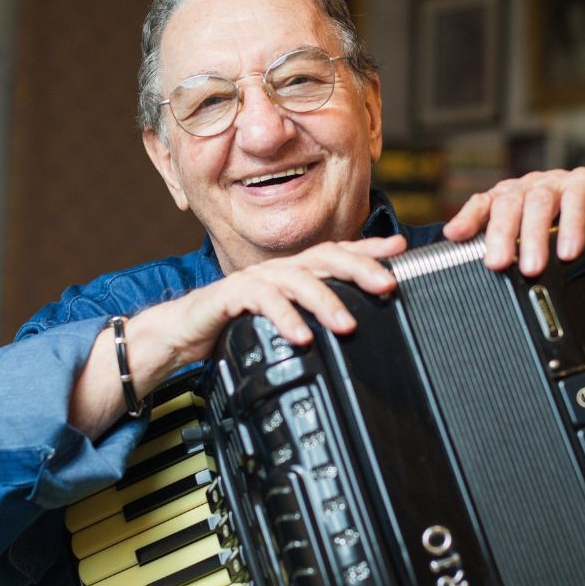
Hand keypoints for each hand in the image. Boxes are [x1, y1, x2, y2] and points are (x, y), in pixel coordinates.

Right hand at [170, 235, 406, 357]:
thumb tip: (353, 322)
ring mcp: (256, 280)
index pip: (337, 253)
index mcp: (294, 272)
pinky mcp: (232, 295)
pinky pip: (263, 301)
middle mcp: (279, 270)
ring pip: (298, 279)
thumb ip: (313, 314)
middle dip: (360, 268)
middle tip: (387, 285)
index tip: (401, 249)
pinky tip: (302, 335)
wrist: (183, 332)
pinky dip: (285, 318)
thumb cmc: (235, 323)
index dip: (369, 249)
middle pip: (325, 257)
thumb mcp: (283, 320)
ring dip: (327, 301)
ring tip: (348, 325)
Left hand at [442, 167, 584, 276]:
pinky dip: (573, 226)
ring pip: (541, 203)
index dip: (469, 218)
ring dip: (536, 236)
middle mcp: (533, 187)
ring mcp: (560, 183)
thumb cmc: (572, 231)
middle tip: (497, 265)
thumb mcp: (538, 243)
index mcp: (513, 198)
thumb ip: (513, 254)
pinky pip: (578, 200)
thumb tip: (479, 282)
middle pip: (510, 204)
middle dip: (502, 235)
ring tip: (533, 267)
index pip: (484, 203)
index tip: (455, 235)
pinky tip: (569, 250)